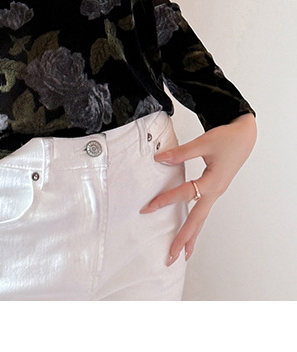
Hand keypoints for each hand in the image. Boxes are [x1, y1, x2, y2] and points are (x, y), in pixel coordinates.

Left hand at [140, 113, 255, 263]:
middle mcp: (215, 192)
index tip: (148, 207)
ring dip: (191, 237)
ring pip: (201, 219)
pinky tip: (191, 233)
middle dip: (183, 238)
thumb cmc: (227, 139)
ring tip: (182, 254)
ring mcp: (216, 193)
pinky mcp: (214, 190)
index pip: (186, 194)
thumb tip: (160, 159)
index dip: (166, 200)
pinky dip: (196, 225)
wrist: (244, 137)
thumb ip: (181, 153)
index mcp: (213, 182)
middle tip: (171, 255)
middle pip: (197, 220)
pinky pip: (203, 212)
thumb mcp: (203, 143)